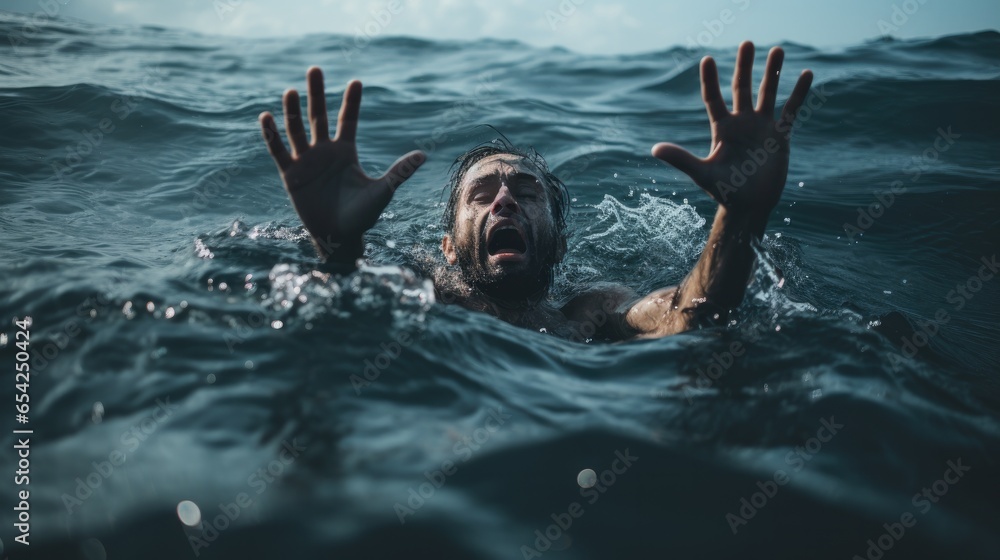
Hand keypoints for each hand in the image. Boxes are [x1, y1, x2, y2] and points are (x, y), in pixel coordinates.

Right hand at [259, 67, 424, 260]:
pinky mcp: (290, 175)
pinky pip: (279, 151)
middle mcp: (324, 152)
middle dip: (316, 94)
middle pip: (318, 116)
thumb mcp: (382, 191)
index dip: (351, 101)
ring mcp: (305, 161)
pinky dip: (272, 135)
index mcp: (345, 152)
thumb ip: (399, 172)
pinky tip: (266, 116)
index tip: (356, 80)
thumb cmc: (362, 216)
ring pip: (297, 130)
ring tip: (291, 90)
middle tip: (315, 69)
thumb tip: (423, 155)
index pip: (347, 120)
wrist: (339, 237)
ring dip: (293, 110)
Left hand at [652, 42, 812, 214]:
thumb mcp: (702, 174)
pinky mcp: (780, 136)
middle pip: (742, 88)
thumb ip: (681, 159)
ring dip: (773, 72)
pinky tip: (806, 74)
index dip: (710, 79)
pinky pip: (791, 110)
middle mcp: (741, 123)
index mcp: (722, 129)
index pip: (713, 98)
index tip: (707, 59)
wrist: (749, 207)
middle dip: (745, 65)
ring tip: (778, 50)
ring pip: (768, 93)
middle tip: (747, 42)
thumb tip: (654, 149)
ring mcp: (762, 127)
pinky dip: (798, 93)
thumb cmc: (724, 192)